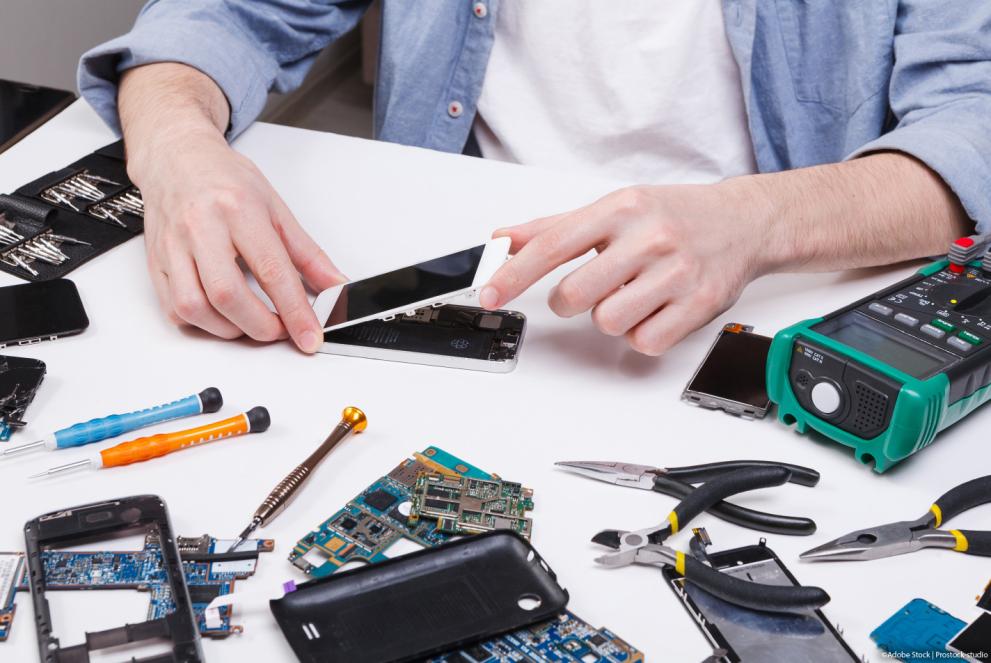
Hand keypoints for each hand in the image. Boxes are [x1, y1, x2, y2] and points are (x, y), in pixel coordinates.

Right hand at [134, 130, 343, 351]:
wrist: (176, 158)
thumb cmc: (224, 179)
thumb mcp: (276, 208)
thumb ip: (308, 253)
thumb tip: (335, 286)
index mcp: (239, 209)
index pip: (272, 270)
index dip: (295, 311)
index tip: (310, 336)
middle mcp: (201, 226)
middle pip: (228, 295)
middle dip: (260, 326)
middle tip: (280, 329)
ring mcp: (173, 245)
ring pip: (194, 307)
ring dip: (230, 329)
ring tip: (252, 323)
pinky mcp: (156, 262)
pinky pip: (174, 308)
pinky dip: (201, 323)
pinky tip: (221, 315)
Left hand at [479, 183, 771, 354]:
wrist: (745, 221)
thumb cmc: (673, 215)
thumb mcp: (614, 207)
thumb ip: (554, 227)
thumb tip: (502, 240)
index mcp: (620, 209)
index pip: (552, 245)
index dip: (513, 274)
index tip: (488, 295)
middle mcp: (648, 238)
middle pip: (574, 295)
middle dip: (569, 301)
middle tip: (588, 289)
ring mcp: (676, 273)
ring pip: (607, 321)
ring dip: (609, 317)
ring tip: (631, 295)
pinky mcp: (698, 305)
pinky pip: (644, 342)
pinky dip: (640, 334)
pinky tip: (654, 310)